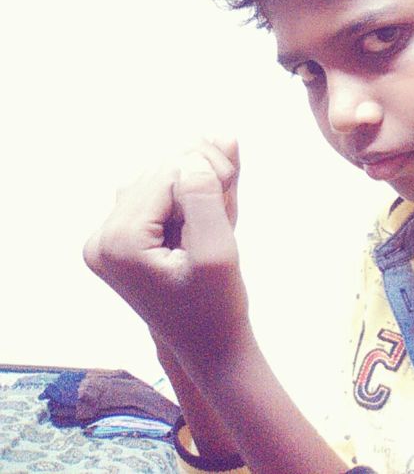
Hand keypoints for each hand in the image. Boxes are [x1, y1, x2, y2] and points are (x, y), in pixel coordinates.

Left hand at [84, 138, 249, 369]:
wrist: (208, 345)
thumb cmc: (217, 305)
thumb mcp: (218, 250)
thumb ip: (205, 195)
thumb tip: (197, 151)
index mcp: (119, 242)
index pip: (168, 175)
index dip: (205, 174)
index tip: (230, 190)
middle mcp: (101, 239)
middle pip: (157, 174)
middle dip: (196, 177)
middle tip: (226, 196)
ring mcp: (104, 241)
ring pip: (154, 180)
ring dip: (190, 185)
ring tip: (214, 210)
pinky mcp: (116, 242)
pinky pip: (150, 196)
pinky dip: (179, 197)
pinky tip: (201, 214)